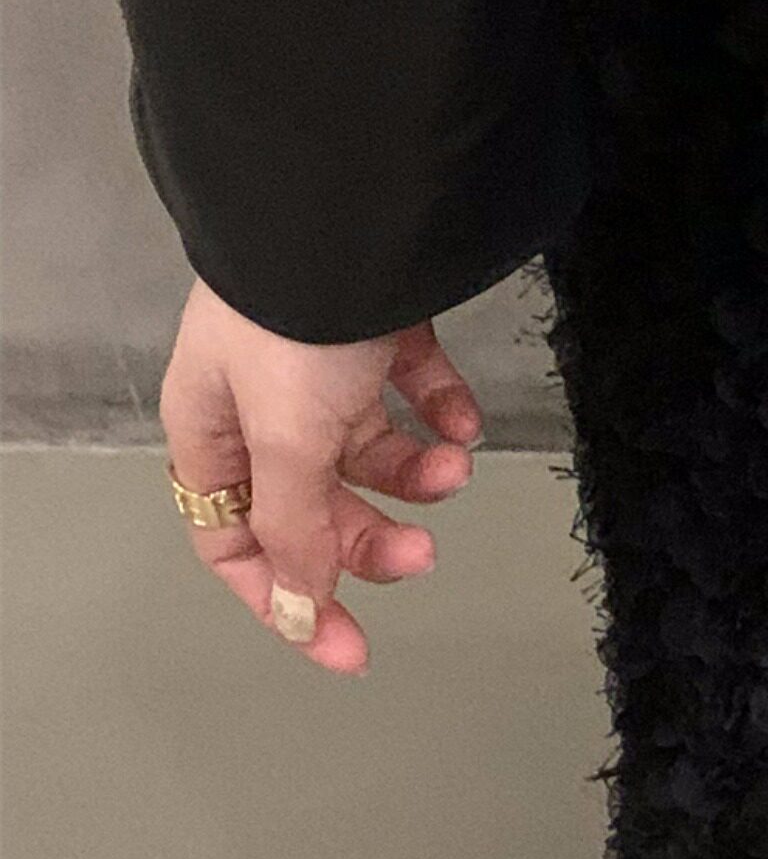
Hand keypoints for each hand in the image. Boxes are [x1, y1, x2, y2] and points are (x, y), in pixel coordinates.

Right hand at [159, 279, 483, 675]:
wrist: (353, 211)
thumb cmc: (294, 323)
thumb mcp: (286, 440)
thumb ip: (295, 527)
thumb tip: (302, 608)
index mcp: (211, 433)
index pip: (236, 543)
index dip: (290, 599)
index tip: (349, 647)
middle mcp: (259, 405)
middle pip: (314, 506)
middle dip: (370, 536)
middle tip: (426, 552)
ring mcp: (319, 365)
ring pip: (370, 451)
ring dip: (416, 472)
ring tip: (454, 464)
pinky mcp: (376, 327)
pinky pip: (411, 388)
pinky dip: (440, 409)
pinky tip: (464, 416)